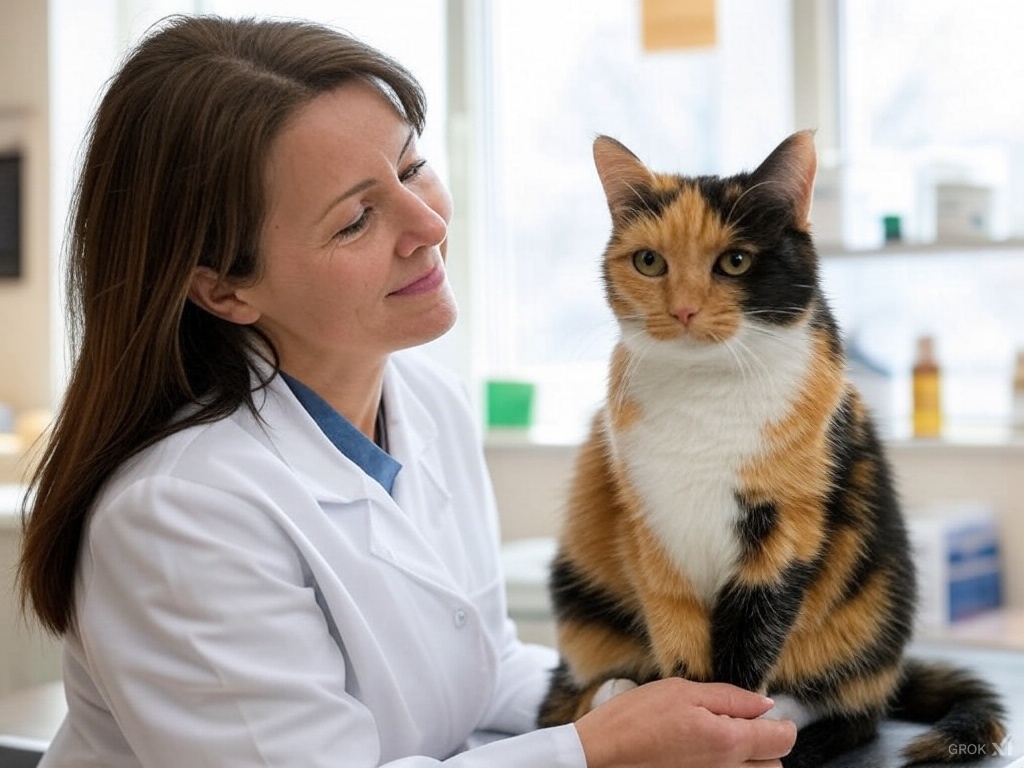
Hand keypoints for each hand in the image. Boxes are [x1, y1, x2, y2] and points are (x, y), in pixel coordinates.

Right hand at [574, 677, 796, 767]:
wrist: (602, 754)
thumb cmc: (637, 719)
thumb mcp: (683, 691)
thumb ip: (730, 698)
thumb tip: (764, 704)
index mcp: (727, 741)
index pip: (782, 739)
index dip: (783, 724)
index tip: (772, 714)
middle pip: (773, 764)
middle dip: (767, 744)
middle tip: (743, 724)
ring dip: (750, 760)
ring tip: (724, 741)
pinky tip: (707, 755)